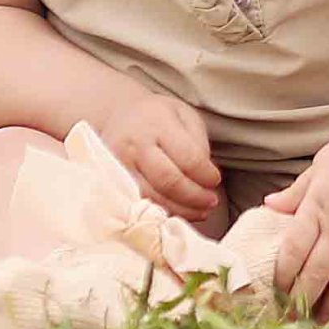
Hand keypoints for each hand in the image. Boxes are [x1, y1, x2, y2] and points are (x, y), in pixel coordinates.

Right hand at [89, 83, 222, 227]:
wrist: (116, 115)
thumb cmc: (156, 116)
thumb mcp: (183, 115)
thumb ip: (198, 142)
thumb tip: (206, 175)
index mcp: (158, 124)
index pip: (188, 158)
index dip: (206, 175)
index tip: (215, 179)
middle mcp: (136, 146)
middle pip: (169, 182)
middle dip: (194, 197)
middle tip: (211, 201)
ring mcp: (121, 167)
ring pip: (153, 198)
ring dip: (181, 211)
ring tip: (200, 212)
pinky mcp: (113, 183)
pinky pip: (140, 205)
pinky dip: (162, 213)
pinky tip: (177, 212)